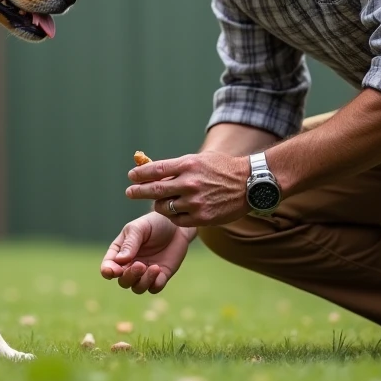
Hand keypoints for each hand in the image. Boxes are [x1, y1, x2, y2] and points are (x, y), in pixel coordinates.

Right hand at [99, 212, 192, 293]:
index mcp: (120, 252)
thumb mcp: (139, 228)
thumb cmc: (154, 223)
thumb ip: (129, 243)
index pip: (108, 266)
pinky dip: (155, 284)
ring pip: (137, 288)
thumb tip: (119, 261)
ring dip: (143, 281)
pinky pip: (154, 288)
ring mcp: (145, 273)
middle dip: (129, 276)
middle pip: (123, 281)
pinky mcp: (160, 277)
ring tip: (153, 267)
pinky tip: (159, 270)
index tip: (114, 271)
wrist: (176, 226)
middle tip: (140, 265)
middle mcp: (130, 265)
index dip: (108, 271)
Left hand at [124, 152, 250, 226]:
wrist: (250, 184)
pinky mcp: (202, 218)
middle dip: (138, 191)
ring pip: (165, 207)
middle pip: (155, 190)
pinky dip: (173, 216)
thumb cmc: (222, 169)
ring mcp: (195, 202)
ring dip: (159, 205)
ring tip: (159, 202)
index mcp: (188, 165)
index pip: (156, 170)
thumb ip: (178, 166)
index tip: (132, 176)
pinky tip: (175, 211)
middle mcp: (190, 183)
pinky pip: (177, 220)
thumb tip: (152, 169)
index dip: (140, 174)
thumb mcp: (200, 160)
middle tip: (129, 192)